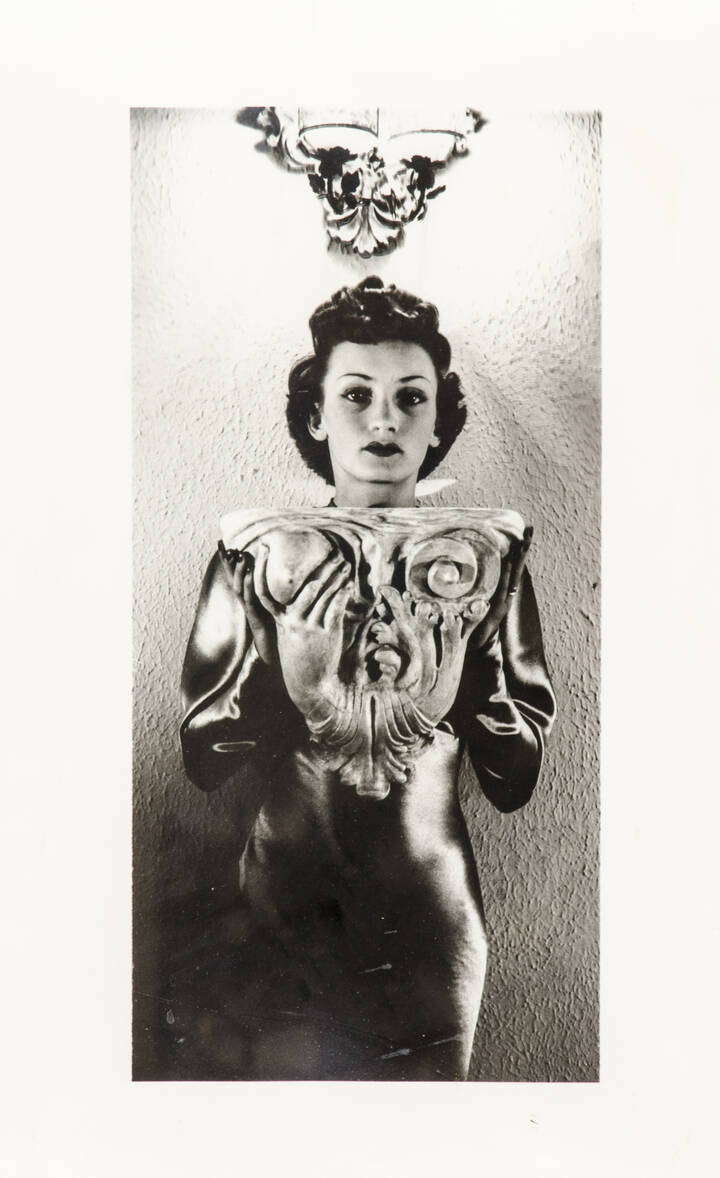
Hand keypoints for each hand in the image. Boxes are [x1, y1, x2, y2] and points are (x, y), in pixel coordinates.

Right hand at [218, 542, 277, 665]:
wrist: (281, 662)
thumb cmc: (283, 637)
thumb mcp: (282, 612)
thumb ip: (282, 598)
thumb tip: (292, 579)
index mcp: (254, 603)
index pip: (240, 579)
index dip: (231, 563)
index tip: (224, 545)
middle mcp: (249, 607)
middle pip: (235, 582)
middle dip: (228, 565)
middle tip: (225, 546)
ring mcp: (251, 614)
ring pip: (240, 591)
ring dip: (239, 573)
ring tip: (240, 556)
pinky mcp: (256, 622)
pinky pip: (250, 602)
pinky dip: (249, 586)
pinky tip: (250, 574)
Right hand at [247, 544, 352, 717]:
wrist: (309, 683)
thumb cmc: (300, 657)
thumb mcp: (289, 635)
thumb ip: (291, 615)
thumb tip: (300, 596)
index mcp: (280, 621)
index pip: (263, 591)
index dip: (259, 569)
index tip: (262, 547)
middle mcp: (292, 622)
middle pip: (306, 587)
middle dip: (322, 568)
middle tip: (334, 553)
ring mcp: (309, 627)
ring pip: (322, 594)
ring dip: (336, 577)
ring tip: (345, 565)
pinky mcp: (324, 633)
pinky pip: (334, 607)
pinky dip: (342, 594)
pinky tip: (348, 585)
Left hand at [472, 525, 532, 648]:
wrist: (484, 648)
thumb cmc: (478, 628)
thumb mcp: (478, 605)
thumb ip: (480, 593)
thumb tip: (473, 580)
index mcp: (504, 591)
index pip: (511, 567)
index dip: (517, 551)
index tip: (522, 534)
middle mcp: (507, 594)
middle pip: (517, 567)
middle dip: (523, 548)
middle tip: (529, 529)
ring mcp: (504, 601)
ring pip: (513, 575)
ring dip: (519, 557)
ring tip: (524, 540)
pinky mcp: (499, 608)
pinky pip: (504, 588)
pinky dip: (507, 575)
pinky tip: (508, 562)